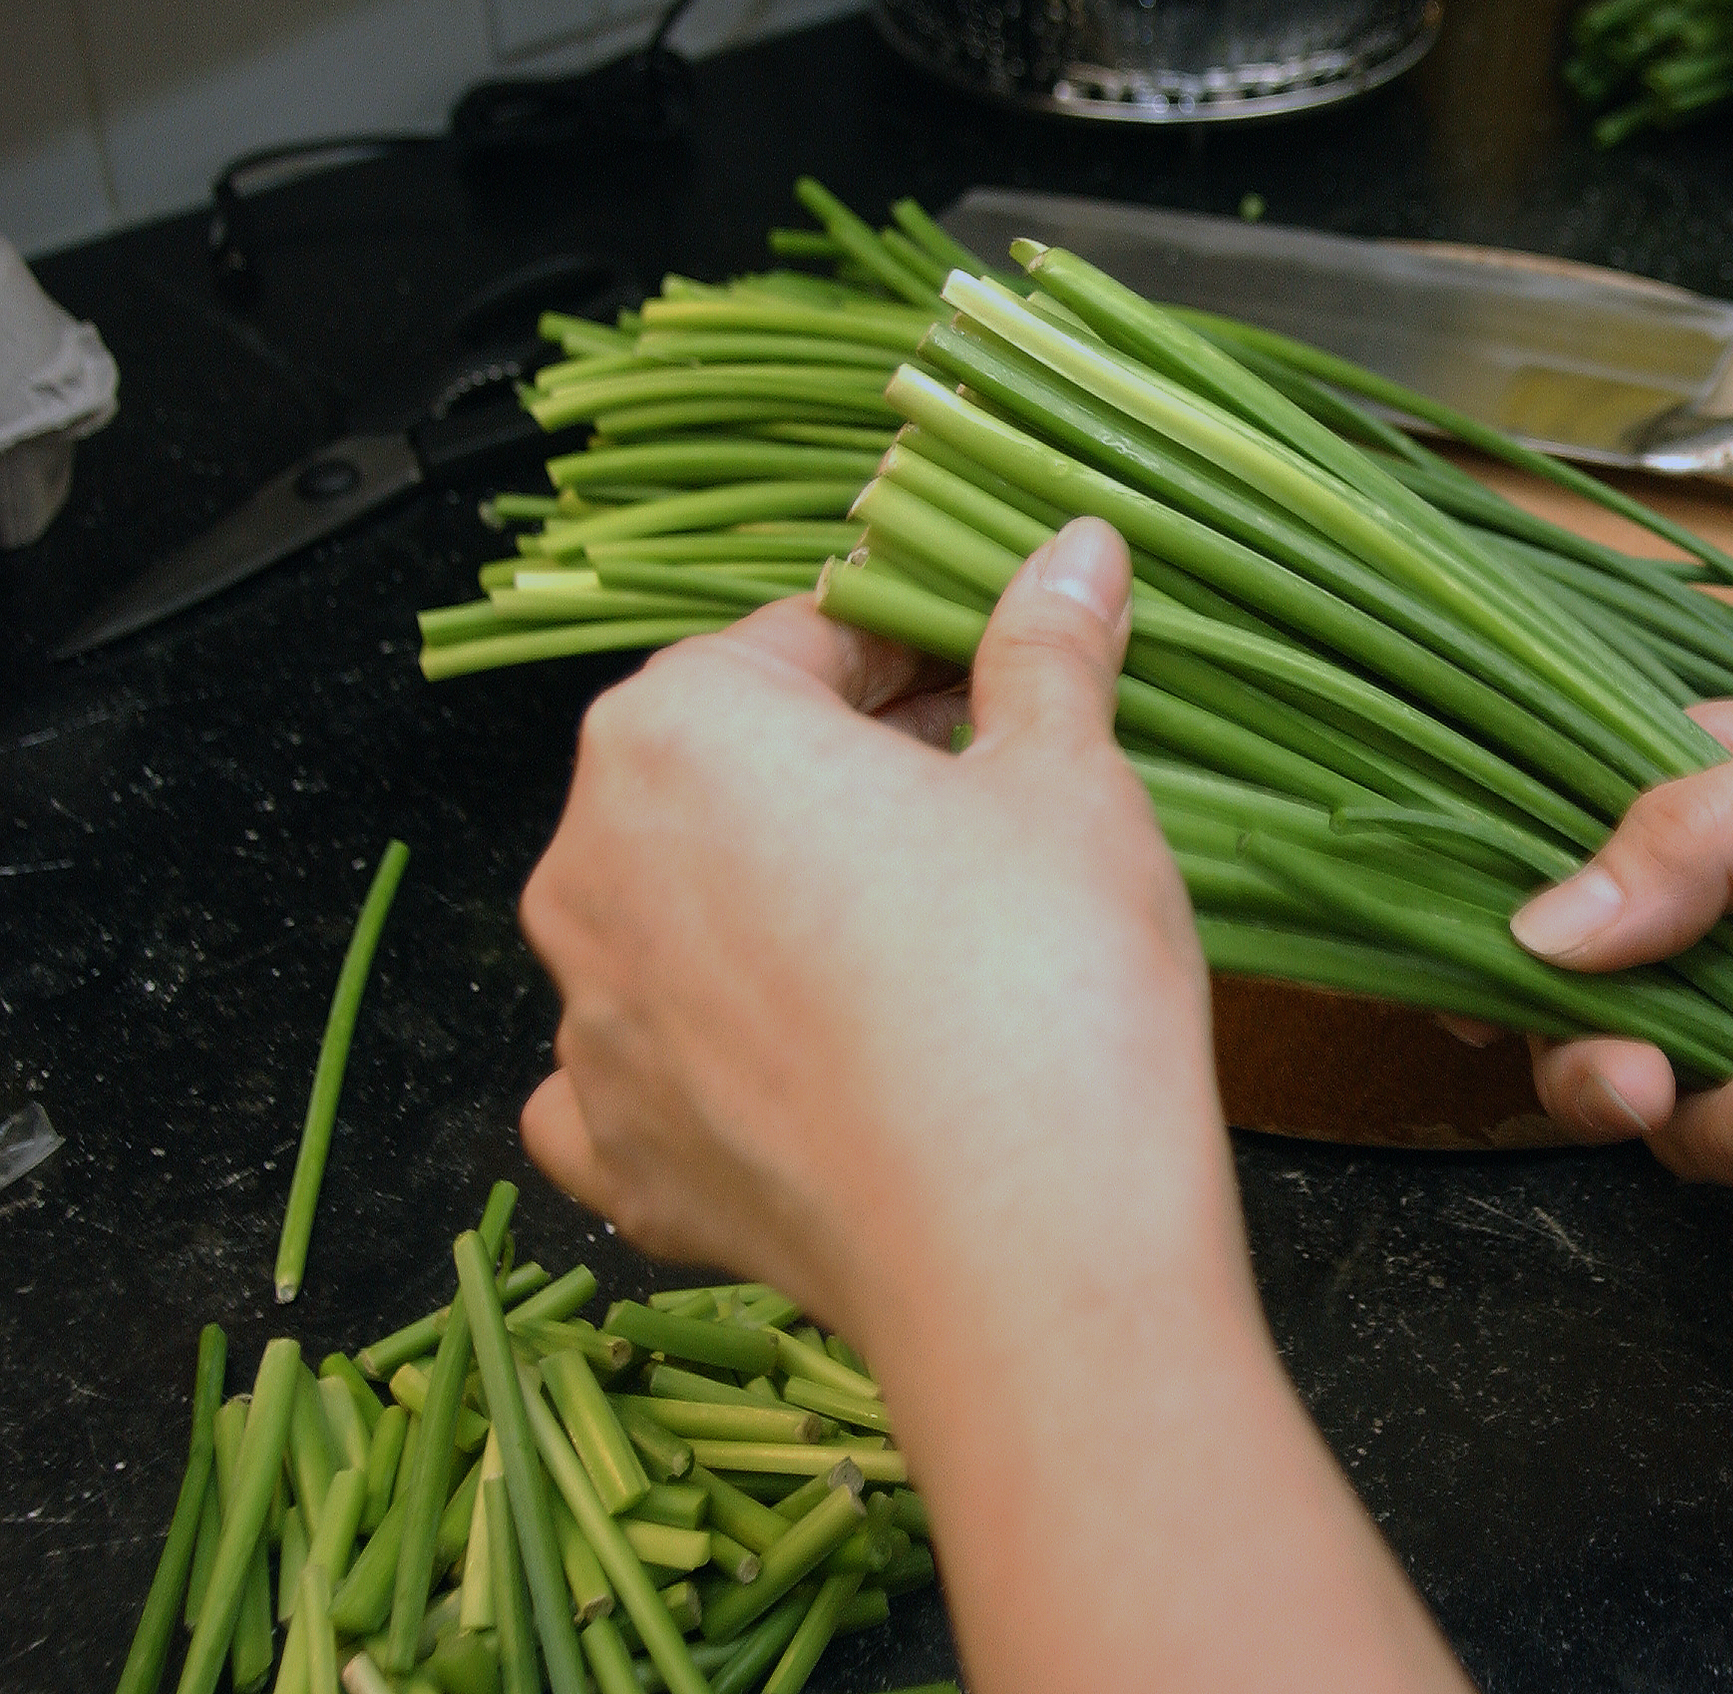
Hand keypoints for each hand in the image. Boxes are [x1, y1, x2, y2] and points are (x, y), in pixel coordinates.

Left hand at [519, 519, 1232, 1347]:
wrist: (1027, 1255)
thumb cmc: (1045, 979)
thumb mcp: (1070, 781)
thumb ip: (1046, 652)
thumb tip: (1076, 547)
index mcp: (677, 732)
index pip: (804, 640)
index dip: (918, 655)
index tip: (1000, 689)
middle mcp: (587, 868)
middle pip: (725, 776)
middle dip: (844, 779)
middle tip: (991, 812)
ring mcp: (589, 1027)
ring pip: (681, 922)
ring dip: (779, 912)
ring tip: (931, 953)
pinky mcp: (624, 1162)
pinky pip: (642, 1076)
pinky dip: (714, 1060)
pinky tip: (812, 1070)